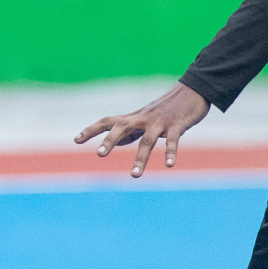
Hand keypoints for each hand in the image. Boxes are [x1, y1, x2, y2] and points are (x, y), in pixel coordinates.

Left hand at [74, 82, 210, 176]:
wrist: (191, 92)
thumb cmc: (165, 109)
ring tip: (134, 176)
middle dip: (110, 141)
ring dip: (141, 158)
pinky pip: (173, 140)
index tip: (76, 140)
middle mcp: (142, 119)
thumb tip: (116, 142)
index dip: (91, 130)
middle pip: (122, 127)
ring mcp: (159, 122)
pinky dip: (170, 152)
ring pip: (147, 140)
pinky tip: (169, 165)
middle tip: (99, 154)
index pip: (106, 122)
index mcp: (132, 118)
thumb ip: (130, 131)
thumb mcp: (144, 120)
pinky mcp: (177, 125)